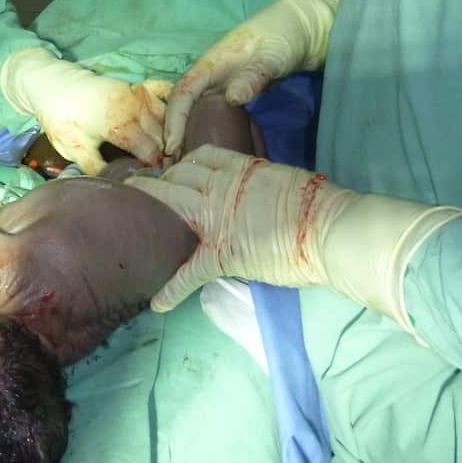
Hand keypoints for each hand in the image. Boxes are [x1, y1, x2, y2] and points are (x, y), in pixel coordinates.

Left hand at [1, 47, 170, 173]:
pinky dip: (173, 106)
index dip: (154, 168)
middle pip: (162, 137)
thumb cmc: (63, 119)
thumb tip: (117, 186)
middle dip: (166, 155)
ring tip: (169, 153)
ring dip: (172, 135)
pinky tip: (174, 122)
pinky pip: (165, 93)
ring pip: (168, 118)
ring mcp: (140, 95)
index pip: (150, 153)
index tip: (154, 180)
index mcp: (120, 126)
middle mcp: (135, 108)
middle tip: (165, 172)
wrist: (55, 85)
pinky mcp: (139, 86)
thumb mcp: (74, 149)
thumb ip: (97, 169)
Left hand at [127, 145, 461, 329]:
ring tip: (130, 228)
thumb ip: (259, 183)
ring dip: (148, 217)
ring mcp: (216, 220)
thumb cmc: (318, 206)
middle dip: (156, 186)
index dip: (182, 166)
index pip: (197, 157)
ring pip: (169, 209)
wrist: (332, 228)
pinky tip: (157, 304)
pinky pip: (189, 273)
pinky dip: (171, 291)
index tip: (175, 174)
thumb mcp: (283, 180)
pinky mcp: (221, 254)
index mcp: (238, 168)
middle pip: (174, 178)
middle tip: (142, 196)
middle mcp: (219, 188)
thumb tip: (255, 191)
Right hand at [165, 0, 338, 155]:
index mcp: (211, 63)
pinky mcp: (230, 91)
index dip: (174, 119)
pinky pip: (208, 111)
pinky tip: (203, 147)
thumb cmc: (283, 38)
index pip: (183, 93)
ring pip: (192, 109)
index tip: (172, 146)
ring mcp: (219, 83)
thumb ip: (252, 77)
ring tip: (182, 160)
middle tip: (171, 163)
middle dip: (172, 131)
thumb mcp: (271, 57)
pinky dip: (200, 128)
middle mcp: (209, 74)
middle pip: (181, 104)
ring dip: (184, 132)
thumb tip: (231, 99)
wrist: (300, 30)